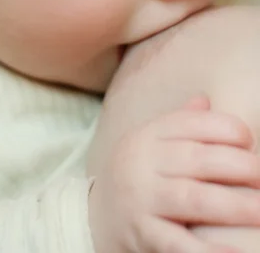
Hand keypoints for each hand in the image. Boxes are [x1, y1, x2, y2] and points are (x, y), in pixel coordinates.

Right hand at [89, 97, 259, 252]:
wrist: (95, 214)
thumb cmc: (138, 174)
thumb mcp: (151, 143)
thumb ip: (179, 123)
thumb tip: (206, 100)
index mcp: (148, 135)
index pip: (189, 124)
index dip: (223, 128)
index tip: (248, 140)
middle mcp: (141, 163)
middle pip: (196, 159)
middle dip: (237, 166)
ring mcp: (140, 199)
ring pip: (191, 199)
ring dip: (233, 205)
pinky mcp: (141, 234)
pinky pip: (176, 243)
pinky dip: (206, 250)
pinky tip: (235, 251)